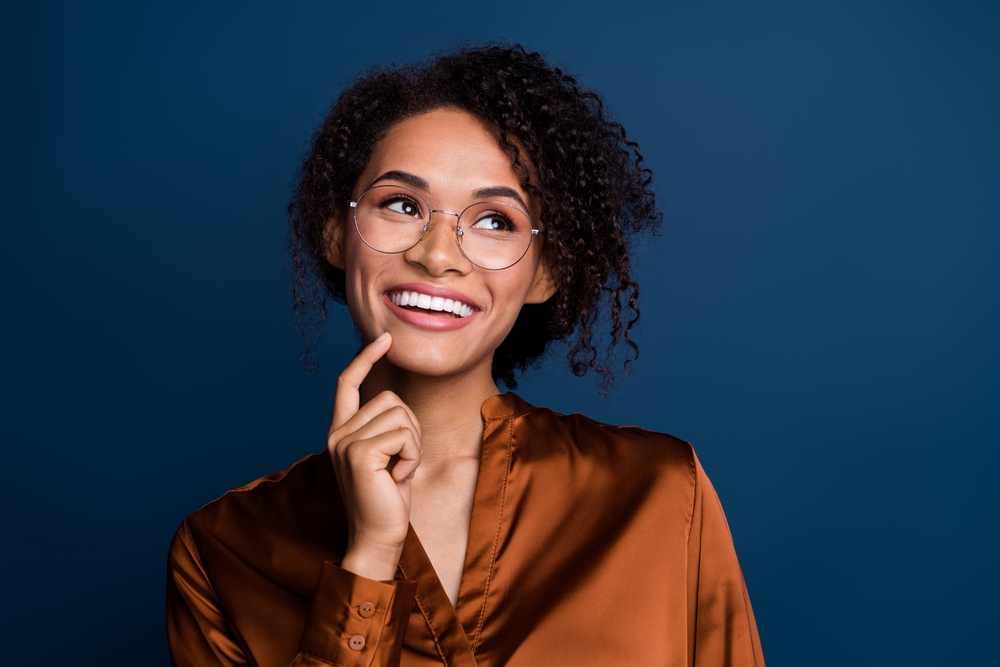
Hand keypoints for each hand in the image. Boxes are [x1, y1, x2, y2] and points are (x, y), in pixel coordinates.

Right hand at [327, 332, 421, 580]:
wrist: (378, 539)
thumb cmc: (388, 500)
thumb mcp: (387, 456)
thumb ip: (384, 428)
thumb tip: (395, 401)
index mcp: (340, 431)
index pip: (348, 382)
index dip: (365, 358)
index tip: (384, 338)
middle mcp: (337, 433)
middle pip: (390, 398)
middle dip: (411, 427)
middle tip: (403, 460)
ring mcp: (344, 442)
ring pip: (401, 414)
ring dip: (414, 443)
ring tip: (400, 470)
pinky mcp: (359, 452)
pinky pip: (404, 434)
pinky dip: (413, 455)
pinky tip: (399, 477)